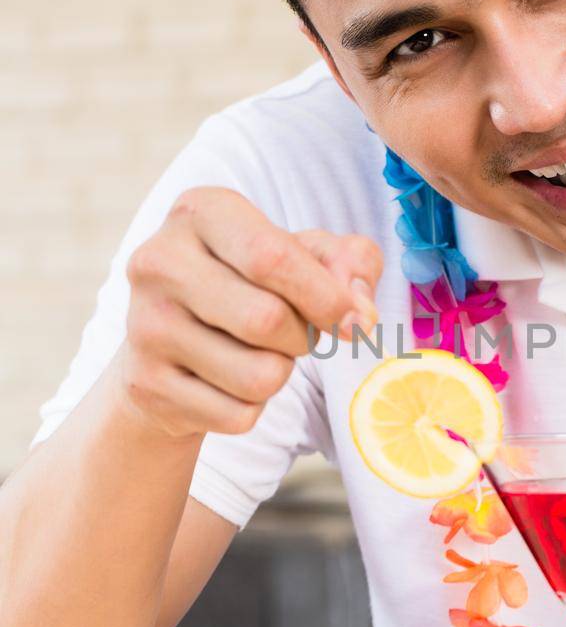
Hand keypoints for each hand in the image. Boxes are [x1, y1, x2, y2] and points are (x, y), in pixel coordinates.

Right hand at [121, 186, 382, 439]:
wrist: (170, 345)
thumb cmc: (252, 285)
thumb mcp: (305, 254)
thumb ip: (351, 262)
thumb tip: (359, 313)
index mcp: (200, 211)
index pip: (273, 257)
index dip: (327, 297)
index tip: (354, 322)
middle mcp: (159, 261)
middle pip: (267, 320)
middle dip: (304, 338)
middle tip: (296, 334)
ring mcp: (144, 325)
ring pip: (259, 376)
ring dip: (280, 373)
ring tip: (258, 353)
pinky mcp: (146, 385)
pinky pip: (238, 415)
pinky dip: (252, 407)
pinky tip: (228, 381)